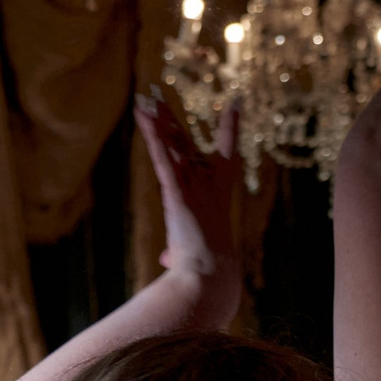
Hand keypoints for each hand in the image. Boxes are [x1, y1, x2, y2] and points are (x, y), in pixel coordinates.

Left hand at [134, 91, 241, 303]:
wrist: (210, 280)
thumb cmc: (208, 273)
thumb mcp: (191, 256)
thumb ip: (177, 252)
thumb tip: (168, 259)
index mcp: (217, 198)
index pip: (226, 157)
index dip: (230, 130)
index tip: (235, 105)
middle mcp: (207, 188)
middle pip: (187, 146)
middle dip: (172, 123)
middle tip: (159, 100)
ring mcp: (193, 189)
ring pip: (174, 148)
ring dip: (159, 124)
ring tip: (147, 100)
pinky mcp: (177, 195)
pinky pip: (163, 161)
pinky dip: (153, 138)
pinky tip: (145, 118)